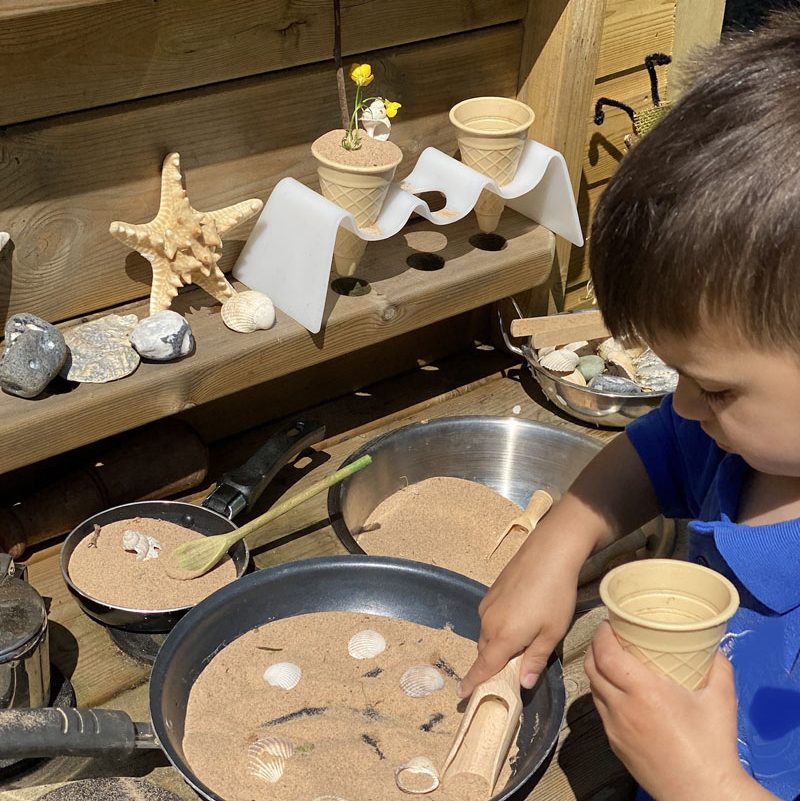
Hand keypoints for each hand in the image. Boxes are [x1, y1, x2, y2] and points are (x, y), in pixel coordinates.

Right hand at [458, 536, 578, 697]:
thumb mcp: (552, 632)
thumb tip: (524, 683)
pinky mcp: (490, 592)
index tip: (462, 695)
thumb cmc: (554, 595)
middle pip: (486, 651)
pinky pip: (490, 618)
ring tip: (523, 640)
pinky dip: (499, 626)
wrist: (548, 553)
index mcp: (502, 637)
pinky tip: (519, 618)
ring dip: (498, 643)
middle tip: (513, 670)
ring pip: (487, 634)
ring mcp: (487, 605)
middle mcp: (488, 622)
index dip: (472, 682)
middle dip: (494, 663)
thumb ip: (535, 659)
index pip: (483, 667)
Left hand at [585, 621, 751, 800]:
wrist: (702, 793)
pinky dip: (604, 694)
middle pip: (591, 668)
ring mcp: (615, 729)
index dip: (601, 635)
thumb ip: (718, 667)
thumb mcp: (722, 699)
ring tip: (613, 661)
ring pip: (594, 690)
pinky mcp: (615, 745)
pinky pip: (602, 711)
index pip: (605, 654)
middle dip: (595, 648)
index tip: (608, 623)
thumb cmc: (712, 746)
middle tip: (609, 637)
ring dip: (597, 671)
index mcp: (643, 691)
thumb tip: (713, 647)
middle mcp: (621, 708)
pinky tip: (620, 693)